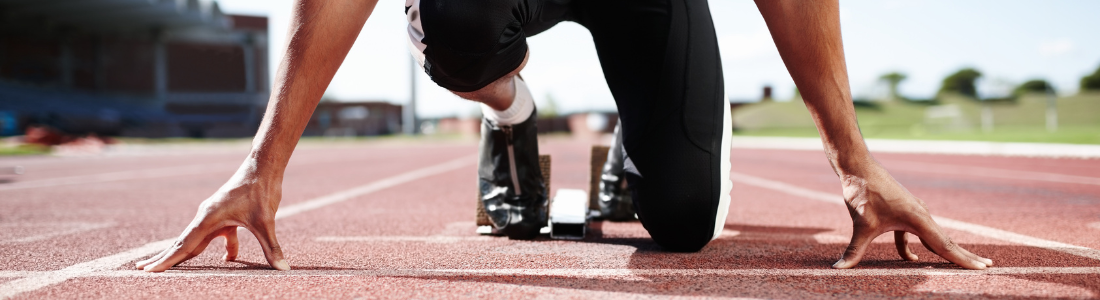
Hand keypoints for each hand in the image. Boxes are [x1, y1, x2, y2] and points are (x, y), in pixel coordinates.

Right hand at [136, 160, 287, 271]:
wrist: (264, 167)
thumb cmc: (261, 191)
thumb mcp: (266, 222)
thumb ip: (271, 248)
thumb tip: (283, 269)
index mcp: (208, 218)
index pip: (184, 245)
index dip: (167, 260)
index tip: (149, 270)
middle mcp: (206, 217)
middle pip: (182, 242)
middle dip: (164, 258)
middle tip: (142, 270)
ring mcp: (214, 215)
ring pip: (197, 239)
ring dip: (185, 253)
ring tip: (168, 265)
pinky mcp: (225, 214)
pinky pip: (217, 235)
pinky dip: (221, 248)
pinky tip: (227, 261)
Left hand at [832, 164, 992, 269]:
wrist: (858, 168)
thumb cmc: (863, 194)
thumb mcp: (860, 225)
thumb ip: (853, 251)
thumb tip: (838, 268)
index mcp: (918, 219)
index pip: (944, 245)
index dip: (963, 259)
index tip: (983, 267)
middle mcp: (921, 215)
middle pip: (946, 241)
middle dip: (964, 255)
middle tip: (987, 267)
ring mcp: (913, 213)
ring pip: (931, 237)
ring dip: (943, 251)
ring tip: (961, 263)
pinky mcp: (902, 212)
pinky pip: (913, 233)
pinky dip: (912, 246)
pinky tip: (910, 258)